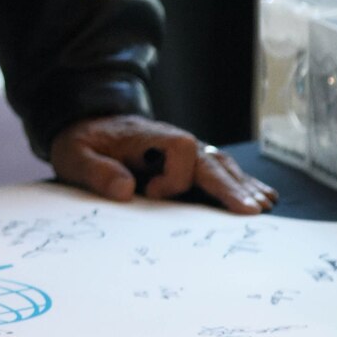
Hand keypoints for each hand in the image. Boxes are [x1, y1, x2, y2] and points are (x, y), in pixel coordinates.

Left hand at [50, 114, 276, 214]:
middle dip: (230, 186)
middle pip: (210, 160)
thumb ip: (95, 170)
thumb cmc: (81, 142)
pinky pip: (220, 170)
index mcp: (148, 137)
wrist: (87, 125)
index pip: (179, 150)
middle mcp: (173, 142)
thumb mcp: (74, 154)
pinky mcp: (188, 163)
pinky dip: (241, 183)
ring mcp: (184, 152)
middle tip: (251, 211)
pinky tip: (263, 197)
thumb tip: (126, 189)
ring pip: (221, 165)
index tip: (154, 194)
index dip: (174, 175)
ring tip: (262, 207)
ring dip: (241, 186)